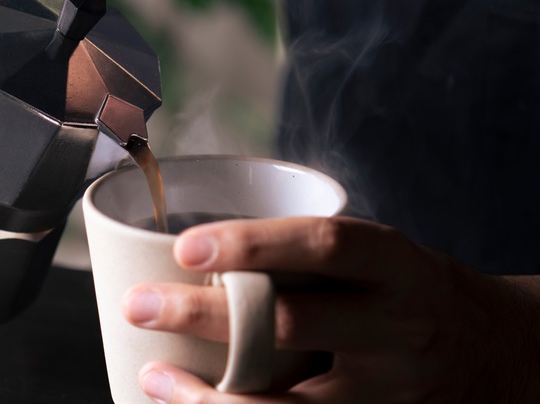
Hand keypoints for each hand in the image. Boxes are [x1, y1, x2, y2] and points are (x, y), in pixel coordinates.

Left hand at [122, 216, 539, 402]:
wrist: (494, 352)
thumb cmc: (410, 292)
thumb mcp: (380, 258)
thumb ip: (312, 258)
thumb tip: (205, 254)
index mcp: (394, 265)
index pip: (322, 245)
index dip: (252, 244)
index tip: (185, 247)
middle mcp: (397, 327)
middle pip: (290, 325)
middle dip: (203, 318)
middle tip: (138, 306)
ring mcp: (390, 391)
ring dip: (208, 397)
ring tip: (153, 376)